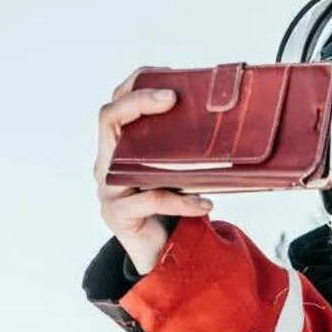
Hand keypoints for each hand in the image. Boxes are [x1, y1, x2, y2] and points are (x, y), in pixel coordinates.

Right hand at [94, 70, 215, 273]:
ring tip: (200, 154)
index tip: (166, 74)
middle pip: (109, 119)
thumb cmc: (169, 210)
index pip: (115, 106)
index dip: (134, 86)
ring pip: (127, 161)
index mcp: (117, 149)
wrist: (159, 257)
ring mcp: (108, 190)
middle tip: (172, 98)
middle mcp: (106, 164)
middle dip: (138, 102)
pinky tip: (205, 204)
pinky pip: (152, 199)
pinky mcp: (119, 216)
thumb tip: (226, 125)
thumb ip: (180, 153)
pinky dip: (182, 200)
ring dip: (164, 156)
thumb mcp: (173, 174)